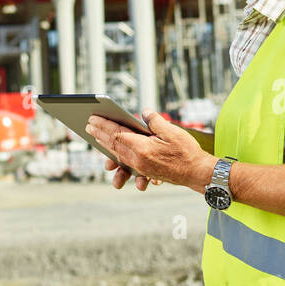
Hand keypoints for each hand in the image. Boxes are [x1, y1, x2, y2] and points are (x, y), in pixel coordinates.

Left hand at [86, 111, 216, 192]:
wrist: (197, 173)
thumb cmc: (187, 151)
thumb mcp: (172, 131)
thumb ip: (155, 121)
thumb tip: (144, 112)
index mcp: (142, 148)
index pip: (116, 134)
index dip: (103, 125)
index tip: (92, 118)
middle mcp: (138, 159)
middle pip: (113, 144)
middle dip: (99, 133)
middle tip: (87, 125)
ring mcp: (141, 167)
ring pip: (118, 154)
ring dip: (105, 144)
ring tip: (95, 137)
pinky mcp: (146, 171)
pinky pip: (126, 161)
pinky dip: (117, 154)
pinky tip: (113, 151)